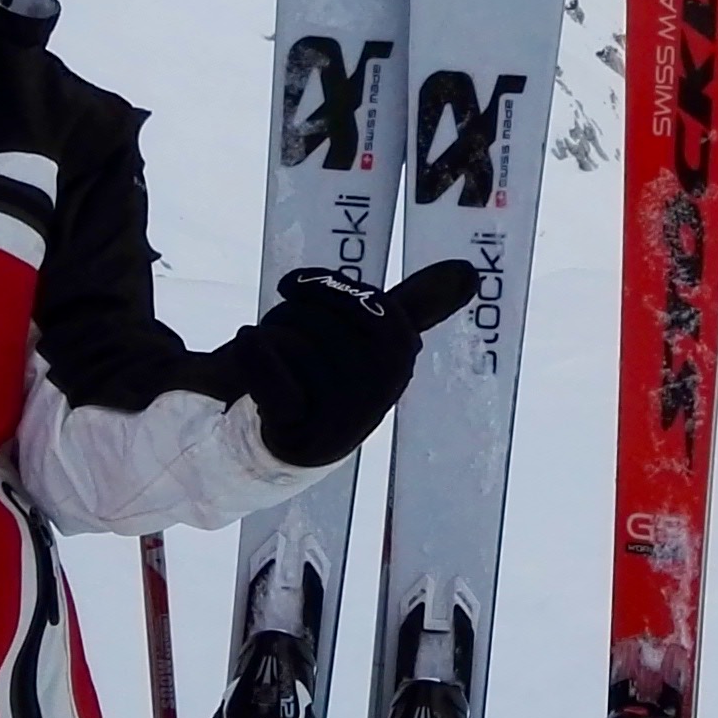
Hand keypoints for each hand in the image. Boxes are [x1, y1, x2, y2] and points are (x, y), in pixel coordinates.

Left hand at [247, 260, 481, 469]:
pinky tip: (247, 346)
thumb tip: (470, 271)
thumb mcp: (375, 341)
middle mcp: (377, 393)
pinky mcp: (301, 437)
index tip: (292, 286)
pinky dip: (250, 353)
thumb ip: (418, 305)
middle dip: (291, 315)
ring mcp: (340, 419)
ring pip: (290, 344)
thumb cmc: (332, 378)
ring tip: (271, 357)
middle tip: (282, 328)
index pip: (373, 312)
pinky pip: (271, 374)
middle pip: (321, 324)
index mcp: (398, 363)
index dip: (328, 290)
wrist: (293, 447)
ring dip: (268, 337)